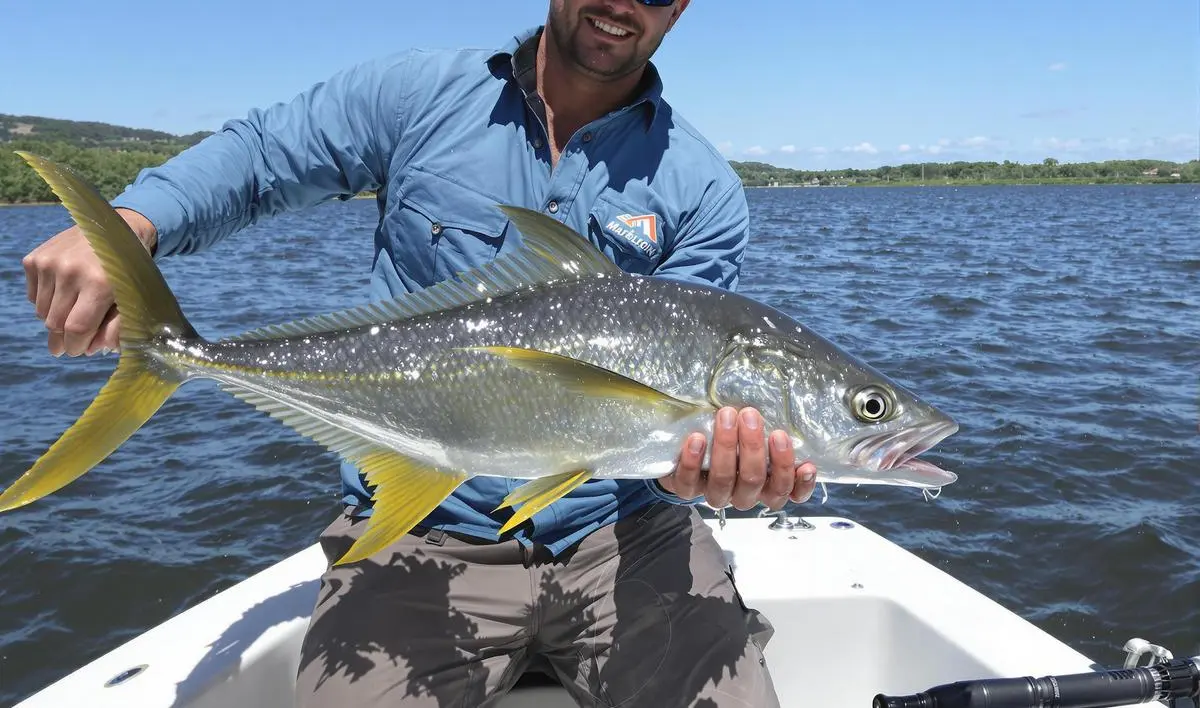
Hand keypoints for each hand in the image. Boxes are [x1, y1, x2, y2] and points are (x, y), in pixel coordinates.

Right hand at [22, 208, 155, 356]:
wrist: (114, 229)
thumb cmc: (127, 270)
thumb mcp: (133, 297)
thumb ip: (117, 327)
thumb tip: (93, 349)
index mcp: (99, 283)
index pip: (76, 329)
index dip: (75, 346)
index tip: (77, 351)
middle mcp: (70, 271)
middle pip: (55, 323)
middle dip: (64, 338)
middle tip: (73, 341)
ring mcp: (49, 263)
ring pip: (41, 312)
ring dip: (55, 318)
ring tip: (73, 312)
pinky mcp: (34, 258)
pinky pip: (33, 295)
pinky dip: (46, 301)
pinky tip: (64, 293)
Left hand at [658, 406, 816, 510]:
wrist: (690, 449)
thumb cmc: (734, 439)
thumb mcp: (755, 434)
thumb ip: (768, 429)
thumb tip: (783, 407)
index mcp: (766, 485)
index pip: (788, 492)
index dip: (800, 483)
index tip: (807, 464)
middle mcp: (744, 494)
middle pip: (755, 480)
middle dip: (754, 447)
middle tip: (751, 415)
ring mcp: (716, 494)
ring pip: (724, 480)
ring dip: (726, 446)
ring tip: (727, 416)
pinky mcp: (687, 490)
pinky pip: (689, 484)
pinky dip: (693, 462)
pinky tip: (697, 439)